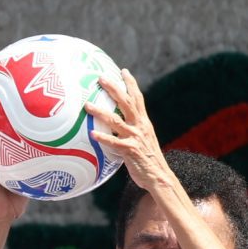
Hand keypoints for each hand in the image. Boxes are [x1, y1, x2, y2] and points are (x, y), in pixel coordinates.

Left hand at [90, 70, 171, 196]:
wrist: (160, 177)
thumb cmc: (149, 161)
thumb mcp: (144, 141)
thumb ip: (132, 131)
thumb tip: (116, 127)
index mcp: (144, 122)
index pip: (138, 98)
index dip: (131, 84)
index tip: (123, 71)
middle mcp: (140, 126)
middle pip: (126, 102)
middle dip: (114, 88)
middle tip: (101, 77)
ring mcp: (135, 137)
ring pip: (115, 120)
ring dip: (100, 112)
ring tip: (87, 105)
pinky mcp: (130, 150)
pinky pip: (114, 142)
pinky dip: (103, 138)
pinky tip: (92, 134)